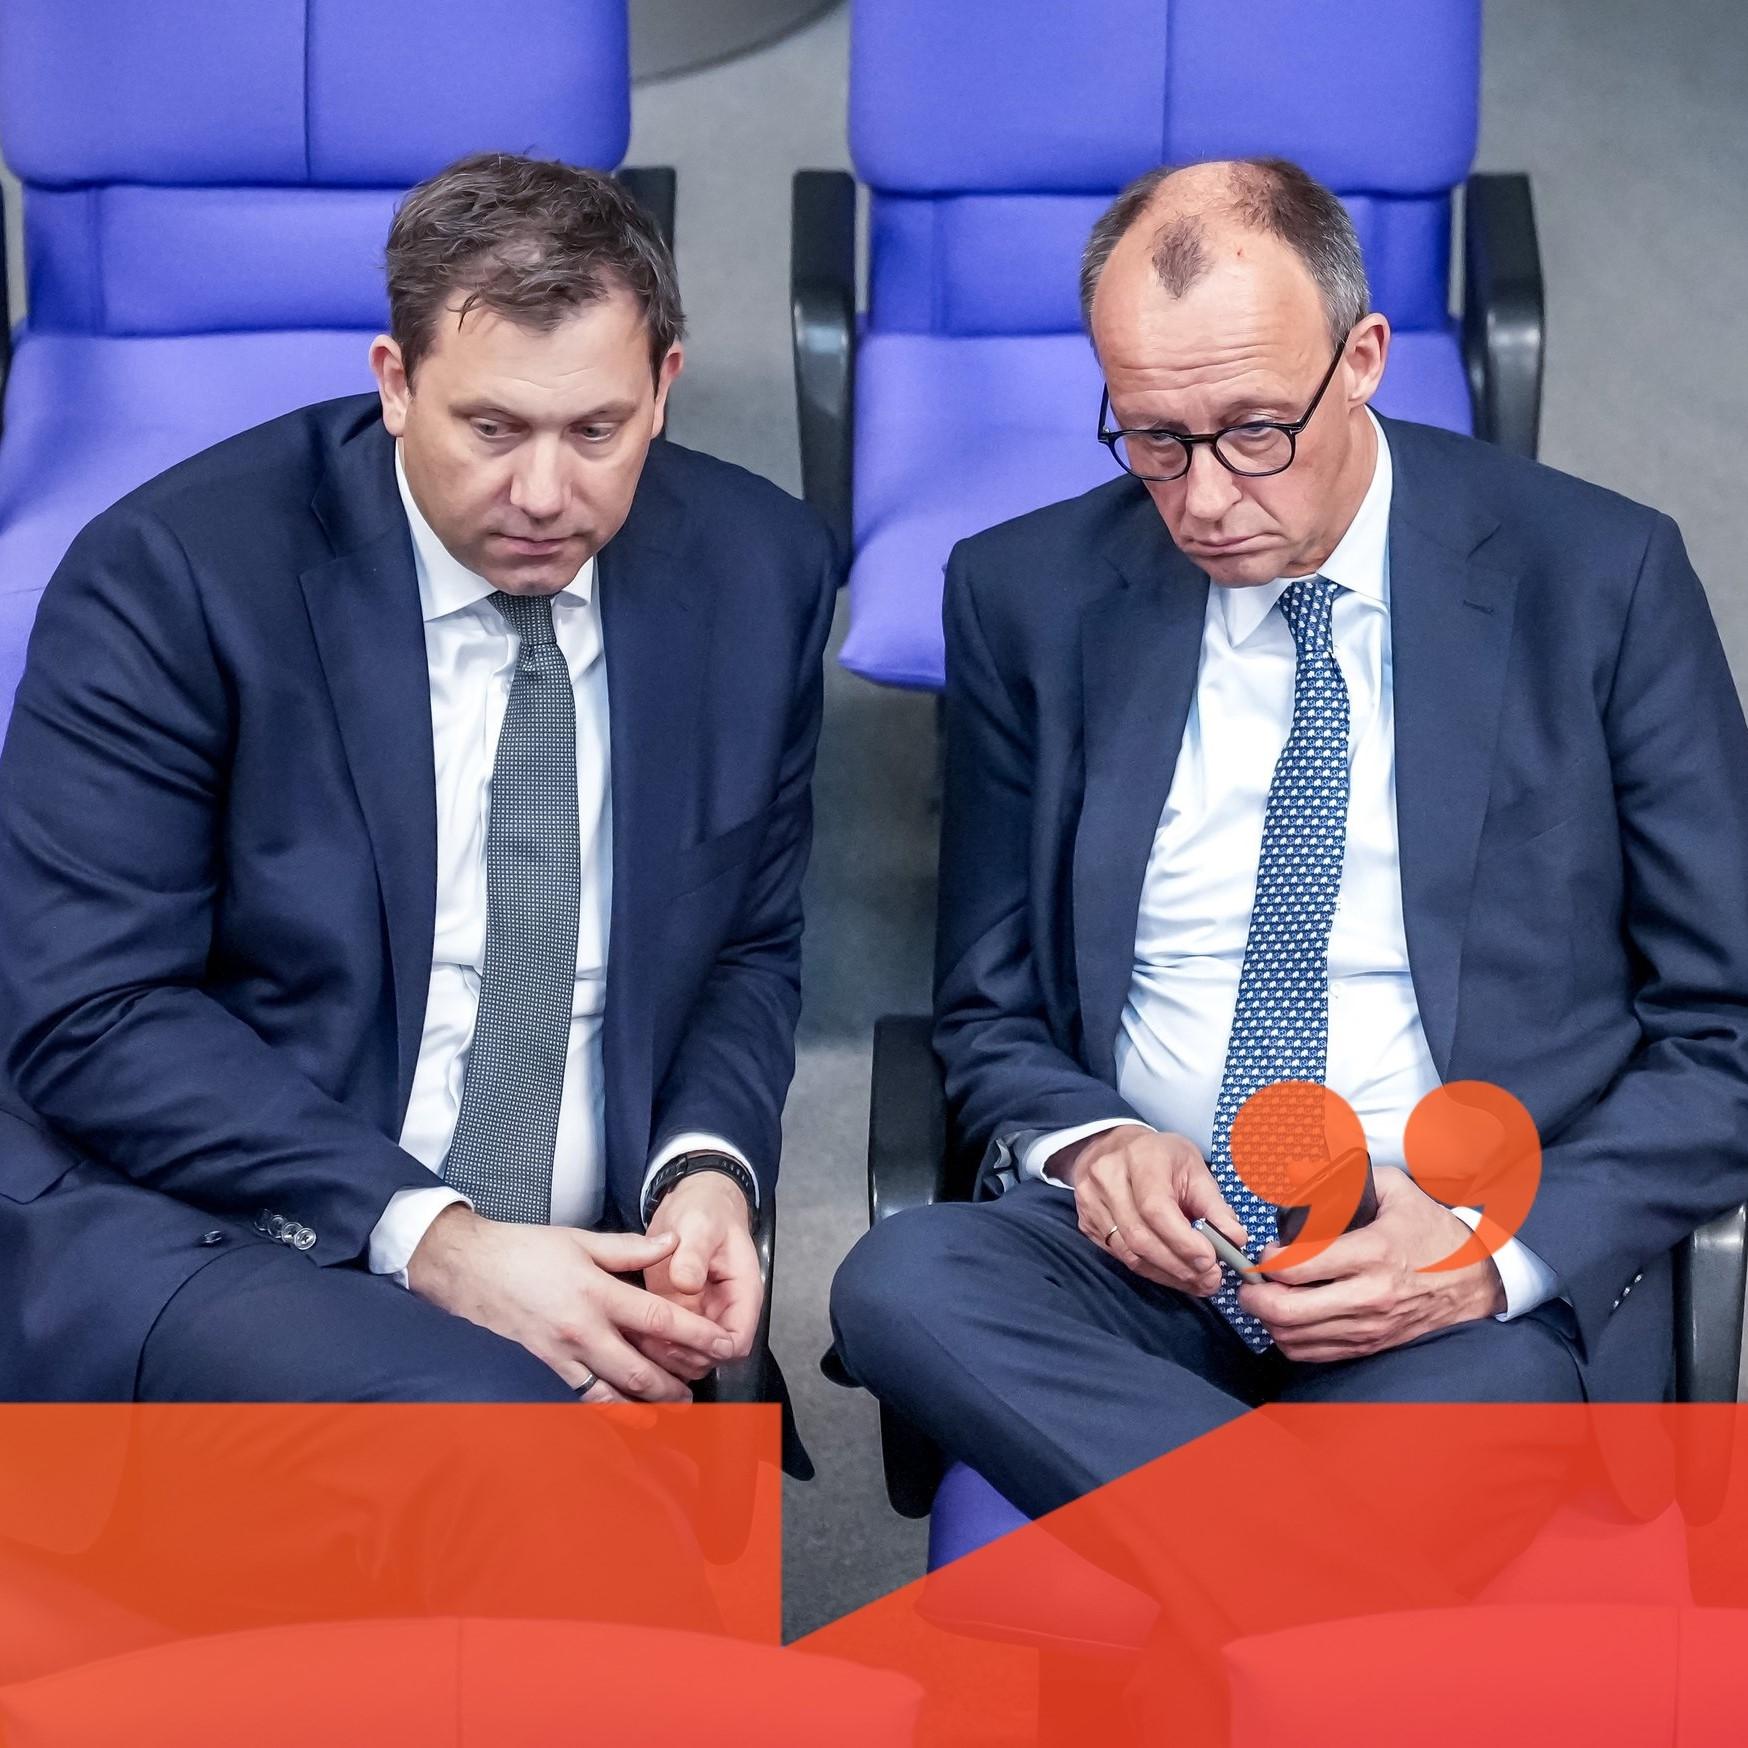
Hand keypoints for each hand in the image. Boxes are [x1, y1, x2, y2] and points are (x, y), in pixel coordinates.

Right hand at [406, 1206, 735, 1401]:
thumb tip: (672, 1244)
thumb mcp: (582, 1240)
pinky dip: (612, 1408)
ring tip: (677, 1407)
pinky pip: (585, 1395)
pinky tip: (631, 1414)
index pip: (658, 1319)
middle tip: (706, 1386)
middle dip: (678, 1381)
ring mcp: (564, 1354)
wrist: (471, 1270)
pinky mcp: (548, 1367)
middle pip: (641, 1367)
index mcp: (597, 1292)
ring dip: (649, 1402)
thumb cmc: (524, 1251)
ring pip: (615, 1390)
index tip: (721, 1344)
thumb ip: (631, 1248)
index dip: (695, 1334)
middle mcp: (583, 1329)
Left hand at [639, 1171, 762, 1380]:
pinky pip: (669, 1344)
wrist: (693, 1202)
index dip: (711, 1348)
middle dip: (682, 1356)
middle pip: (711, 1357)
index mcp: (741, 1293)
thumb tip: (686, 1284)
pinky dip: (652, 1345)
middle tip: (648, 1339)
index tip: (679, 1337)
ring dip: (664, 1355)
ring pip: (689, 1358)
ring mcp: (700, 1316)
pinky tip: (628, 1331)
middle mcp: (724, 1311)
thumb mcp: (699, 1225)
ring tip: (634, 1335)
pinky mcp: (678, 1315)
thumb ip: (694, 1253)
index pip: (737, 1341)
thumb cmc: (704, 1211)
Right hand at [1051, 1125, 1249, 1295]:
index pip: (1156, 1208)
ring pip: (1129, 1253)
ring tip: (1197, 1282)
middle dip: (1179, 1265)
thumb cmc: (1161, 1157)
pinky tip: (1173, 1274)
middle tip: (1210, 1280)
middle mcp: (1108, 1178)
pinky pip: (1120, 1257)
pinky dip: (1151, 1271)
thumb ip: (1214, 1205)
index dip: (1182, 1241)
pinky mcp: (1086, 1223)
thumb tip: (1235, 1240)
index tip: (1210, 1260)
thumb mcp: (1194, 1168)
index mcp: (1140, 1158)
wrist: (1113, 1147)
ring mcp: (1091, 1202)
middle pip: (1140, 1237)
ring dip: (1167, 1274)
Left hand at [1237, 1166, 1506, 1361]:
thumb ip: (1346, 1177)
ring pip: (1296, 1337)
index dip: (1268, 1260)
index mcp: (1372, 1252)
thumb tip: (1298, 1171)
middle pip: (1287, 1311)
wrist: (1477, 1281)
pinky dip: (1291, 1340)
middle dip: (1254, 1297)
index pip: (1298, 1266)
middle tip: (1248, 1282)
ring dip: (1269, 1320)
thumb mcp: (1396, 1190)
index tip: (1264, 1251)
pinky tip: (1288, 1320)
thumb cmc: (1433, 1233)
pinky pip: (1315, 1354)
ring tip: (1266, 1299)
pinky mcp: (1371, 1346)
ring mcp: (1369, 1326)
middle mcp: (1368, 1295)